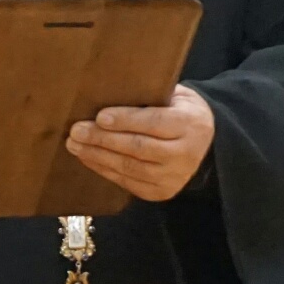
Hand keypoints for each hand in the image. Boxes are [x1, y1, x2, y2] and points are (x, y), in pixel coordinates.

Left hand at [65, 85, 214, 201]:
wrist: (208, 147)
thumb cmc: (182, 114)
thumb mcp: (177, 97)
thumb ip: (151, 96)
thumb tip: (110, 91)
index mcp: (190, 124)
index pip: (154, 122)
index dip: (126, 120)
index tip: (100, 117)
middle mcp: (184, 154)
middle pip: (138, 147)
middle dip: (103, 139)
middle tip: (76, 131)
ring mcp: (172, 177)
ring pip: (129, 167)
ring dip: (97, 156)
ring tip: (75, 144)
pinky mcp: (161, 192)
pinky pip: (127, 182)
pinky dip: (104, 170)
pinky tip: (87, 158)